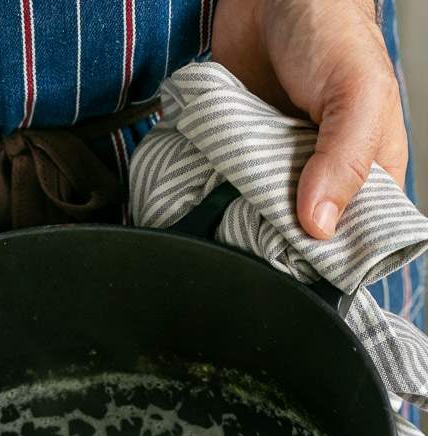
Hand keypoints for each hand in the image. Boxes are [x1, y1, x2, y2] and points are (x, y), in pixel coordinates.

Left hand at [212, 0, 406, 239]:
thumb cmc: (329, 29)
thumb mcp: (356, 92)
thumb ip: (344, 158)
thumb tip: (320, 224)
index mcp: (369, 169)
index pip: (357, 235)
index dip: (333, 255)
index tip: (303, 262)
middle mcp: (324, 177)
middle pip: (303, 235)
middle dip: (281, 242)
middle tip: (258, 239)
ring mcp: (279, 171)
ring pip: (262, 219)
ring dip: (244, 221)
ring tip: (232, 219)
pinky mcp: (241, 160)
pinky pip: (228, 191)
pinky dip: (218, 197)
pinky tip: (210, 201)